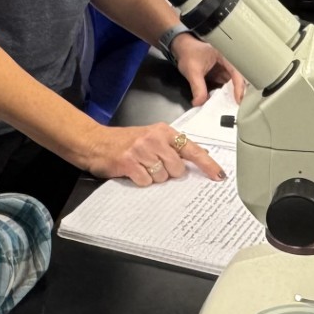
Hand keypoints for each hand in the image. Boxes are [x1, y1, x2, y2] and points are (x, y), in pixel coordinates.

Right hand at [80, 121, 225, 186]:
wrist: (94, 142)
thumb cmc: (124, 142)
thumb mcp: (151, 137)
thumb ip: (172, 147)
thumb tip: (198, 158)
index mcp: (164, 131)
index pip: (192, 149)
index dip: (207, 164)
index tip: (219, 176)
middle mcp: (155, 139)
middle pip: (178, 169)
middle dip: (169, 173)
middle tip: (153, 166)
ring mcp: (142, 150)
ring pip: (162, 177)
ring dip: (153, 178)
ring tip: (141, 167)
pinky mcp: (129, 163)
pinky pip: (146, 182)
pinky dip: (140, 181)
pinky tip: (132, 172)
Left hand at [170, 34, 245, 105]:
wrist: (181, 48)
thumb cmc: (188, 52)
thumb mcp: (193, 71)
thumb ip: (197, 88)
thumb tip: (199, 102)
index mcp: (225, 56)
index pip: (237, 73)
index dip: (239, 87)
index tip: (238, 99)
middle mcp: (227, 63)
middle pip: (237, 80)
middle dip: (237, 93)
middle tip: (235, 106)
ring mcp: (223, 69)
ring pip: (231, 84)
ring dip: (230, 95)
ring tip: (229, 106)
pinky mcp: (219, 75)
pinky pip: (224, 86)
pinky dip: (223, 94)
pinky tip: (221, 102)